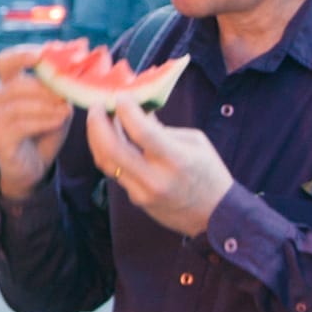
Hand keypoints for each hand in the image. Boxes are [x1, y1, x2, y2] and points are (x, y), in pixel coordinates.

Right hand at [0, 44, 74, 200]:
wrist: (34, 166)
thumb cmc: (45, 128)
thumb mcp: (58, 103)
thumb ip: (62, 85)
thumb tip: (78, 61)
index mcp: (8, 83)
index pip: (6, 60)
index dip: (22, 53)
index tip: (44, 53)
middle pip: (17, 83)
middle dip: (45, 86)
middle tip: (66, 91)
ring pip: (20, 103)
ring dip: (47, 105)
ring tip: (66, 109)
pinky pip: (21, 124)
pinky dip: (43, 121)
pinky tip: (59, 120)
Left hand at [88, 103, 233, 236]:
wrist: (215, 215)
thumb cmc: (209, 173)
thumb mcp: (195, 142)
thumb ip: (162, 128)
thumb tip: (136, 112)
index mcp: (175, 160)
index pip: (141, 131)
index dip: (126, 110)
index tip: (121, 96)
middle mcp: (155, 179)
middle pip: (112, 148)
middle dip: (98, 123)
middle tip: (96, 106)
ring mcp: (142, 192)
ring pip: (106, 162)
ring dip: (97, 137)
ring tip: (99, 119)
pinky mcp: (136, 199)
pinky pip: (115, 172)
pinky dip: (109, 151)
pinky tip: (110, 138)